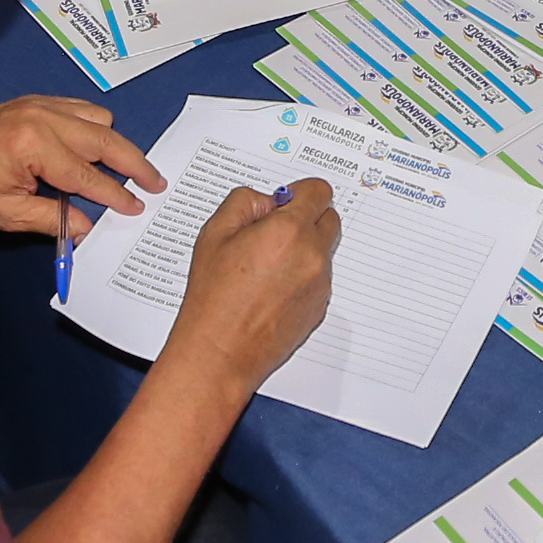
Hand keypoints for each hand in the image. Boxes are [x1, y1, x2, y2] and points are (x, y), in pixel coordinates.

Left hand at [0, 96, 160, 236]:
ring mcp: (41, 105)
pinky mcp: (37, 101)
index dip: (115, 195)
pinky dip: (96, 127)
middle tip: (156, 182)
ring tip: (127, 169)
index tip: (138, 207)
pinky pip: (81, 108)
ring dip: (115, 143)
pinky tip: (98, 147)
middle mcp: (44, 118)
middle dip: (134, 163)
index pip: (87, 175)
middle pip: (105, 139)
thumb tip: (89, 227)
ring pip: (98, 118)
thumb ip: (52, 219)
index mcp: (34, 146)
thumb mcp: (6, 213)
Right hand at [168, 178, 339, 400]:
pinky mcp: (320, 306)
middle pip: (329, 218)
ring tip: (266, 266)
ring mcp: (320, 283)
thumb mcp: (215, 233)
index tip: (284, 201)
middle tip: (274, 231)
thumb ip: (245, 201)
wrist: (220, 351)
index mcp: (289, 231)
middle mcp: (312, 255)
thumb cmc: (213, 299)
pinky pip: (320, 278)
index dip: (300, 192)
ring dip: (305, 248)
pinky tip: (272, 288)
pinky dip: (303, 276)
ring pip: (324, 250)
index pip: (319, 191)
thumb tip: (268, 201)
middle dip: (306, 218)